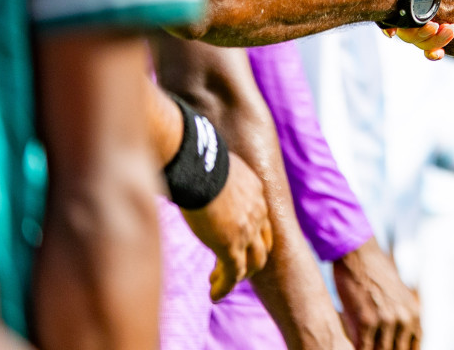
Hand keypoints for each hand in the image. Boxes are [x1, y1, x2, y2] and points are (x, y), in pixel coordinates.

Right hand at [180, 153, 273, 300]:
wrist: (201, 166)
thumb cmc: (199, 159)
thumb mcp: (214, 166)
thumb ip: (211, 176)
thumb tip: (191, 170)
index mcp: (255, 190)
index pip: (260, 219)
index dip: (250, 234)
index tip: (233, 241)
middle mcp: (257, 212)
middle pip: (262, 243)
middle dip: (249, 258)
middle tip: (230, 266)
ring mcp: (247, 231)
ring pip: (252, 263)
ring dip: (237, 275)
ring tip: (218, 283)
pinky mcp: (231, 246)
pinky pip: (233, 274)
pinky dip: (224, 286)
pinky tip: (214, 295)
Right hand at [332, 238, 420, 349]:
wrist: (360, 254)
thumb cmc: (375, 275)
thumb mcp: (398, 296)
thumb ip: (401, 319)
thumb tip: (395, 342)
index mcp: (414, 314)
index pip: (414, 347)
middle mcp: (404, 319)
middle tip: (376, 348)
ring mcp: (386, 321)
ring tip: (366, 348)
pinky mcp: (366, 321)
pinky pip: (364, 349)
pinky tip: (354, 349)